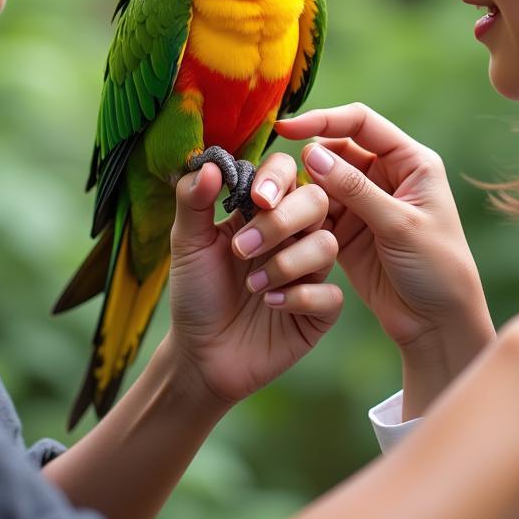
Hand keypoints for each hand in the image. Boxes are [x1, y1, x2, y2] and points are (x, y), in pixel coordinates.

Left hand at [166, 153, 342, 410]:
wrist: (200, 354)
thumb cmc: (196, 292)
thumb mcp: (187, 243)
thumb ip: (193, 201)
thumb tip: (211, 164)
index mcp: (263, 211)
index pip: (287, 171)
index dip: (278, 176)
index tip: (256, 198)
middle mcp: (292, 235)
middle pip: (316, 201)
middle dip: (281, 221)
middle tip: (242, 248)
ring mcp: (309, 272)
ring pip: (327, 245)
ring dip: (285, 264)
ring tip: (252, 286)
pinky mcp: (319, 311)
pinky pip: (331, 295)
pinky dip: (298, 298)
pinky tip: (271, 306)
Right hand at [275, 104, 494, 414]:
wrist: (438, 324)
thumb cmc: (438, 269)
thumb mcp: (399, 225)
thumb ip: (356, 189)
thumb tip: (312, 154)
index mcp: (410, 162)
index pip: (361, 123)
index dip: (323, 120)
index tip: (286, 129)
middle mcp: (386, 175)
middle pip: (335, 150)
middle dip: (305, 161)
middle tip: (274, 181)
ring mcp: (365, 202)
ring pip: (322, 181)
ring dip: (299, 190)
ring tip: (271, 205)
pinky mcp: (347, 228)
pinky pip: (317, 210)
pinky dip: (300, 214)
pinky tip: (282, 222)